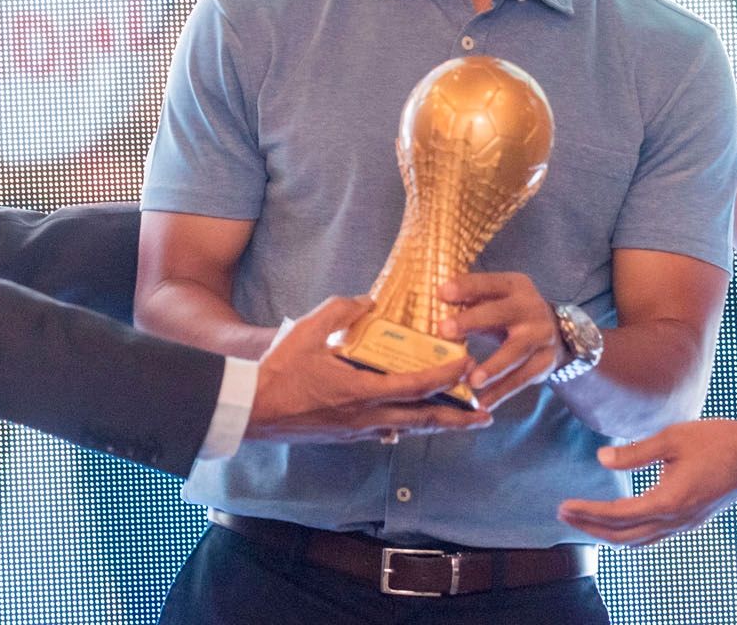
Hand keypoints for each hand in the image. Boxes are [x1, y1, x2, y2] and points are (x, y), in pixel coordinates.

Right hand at [247, 296, 492, 443]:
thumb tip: (368, 300)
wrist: (251, 409)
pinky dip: (406, 426)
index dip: (446, 377)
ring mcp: (357, 431)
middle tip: (485, 415)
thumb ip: (342, 311)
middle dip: (457, 419)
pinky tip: (412, 421)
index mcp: (362, 391)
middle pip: (423, 420)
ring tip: (460, 421)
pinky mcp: (346, 437)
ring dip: (436, 425)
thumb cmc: (279, 370)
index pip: (416, 386)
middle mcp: (366, 417)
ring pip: (407, 429)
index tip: (466, 366)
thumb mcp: (308, 330)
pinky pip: (386, 433)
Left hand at [438, 273, 562, 410]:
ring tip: (471, 382)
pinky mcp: (545, 362)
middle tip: (444, 330)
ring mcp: (541, 336)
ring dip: (493, 367)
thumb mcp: (496, 302)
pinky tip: (482, 404)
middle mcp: (530, 308)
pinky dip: (501, 393)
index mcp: (514, 286)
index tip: (442, 292)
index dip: (467, 287)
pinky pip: (521, 379)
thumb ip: (471, 303)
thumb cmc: (510, 315)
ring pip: (515, 352)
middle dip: (472, 321)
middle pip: (501, 313)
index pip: (489, 283)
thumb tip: (431, 305)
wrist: (556, 332)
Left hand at [557, 418, 736, 545]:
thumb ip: (635, 452)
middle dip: (590, 528)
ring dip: (609, 534)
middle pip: (624, 536)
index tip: (564, 506)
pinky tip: (621, 523)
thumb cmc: (719, 440)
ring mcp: (687, 524)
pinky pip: (654, 537)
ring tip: (585, 521)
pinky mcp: (693, 520)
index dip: (588, 512)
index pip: (618, 514)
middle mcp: (677, 520)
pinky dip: (630, 534)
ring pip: (640, 541)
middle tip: (564, 515)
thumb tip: (600, 459)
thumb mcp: (673, 438)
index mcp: (669, 501)